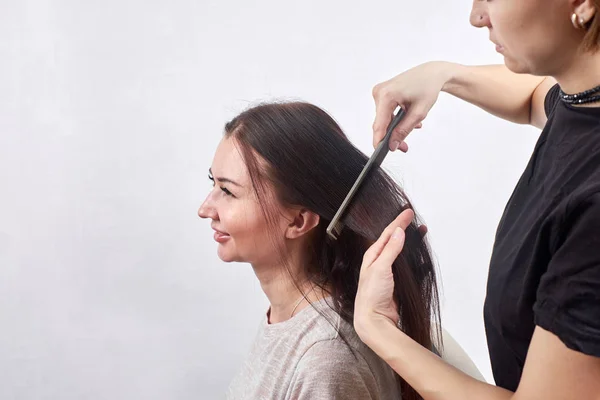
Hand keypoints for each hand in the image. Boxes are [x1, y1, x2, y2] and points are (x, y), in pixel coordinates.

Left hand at [354, 209, 415, 341]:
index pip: (388, 234)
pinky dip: (413, 258)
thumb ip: (390, 250)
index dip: (398, 222)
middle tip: (413, 219)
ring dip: (410, 242)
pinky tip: (419, 255)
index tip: (408, 212)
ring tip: (420, 233)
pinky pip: (406, 265)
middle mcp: (378, 262)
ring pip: (400, 252)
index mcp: (372, 256)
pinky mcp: (395, 282)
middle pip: (394, 240)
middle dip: (404, 229)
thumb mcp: (380, 268)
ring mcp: (387, 272)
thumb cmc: (371, 295)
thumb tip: (398, 232)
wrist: (374, 319)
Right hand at [372, 61, 452, 151]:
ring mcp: (380, 91)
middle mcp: (380, 92)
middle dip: (391, 135)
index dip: (379, 140)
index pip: (379, 124)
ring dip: (395, 127)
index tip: (380, 153)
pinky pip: (385, 111)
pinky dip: (395, 118)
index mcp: (387, 95)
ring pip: (383, 118)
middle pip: (381, 122)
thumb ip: (403, 131)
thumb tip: (393, 145)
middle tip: (403, 147)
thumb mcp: (419, 113)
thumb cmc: (428, 87)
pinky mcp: (382, 93)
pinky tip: (406, 119)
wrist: (432, 73)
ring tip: (412, 128)